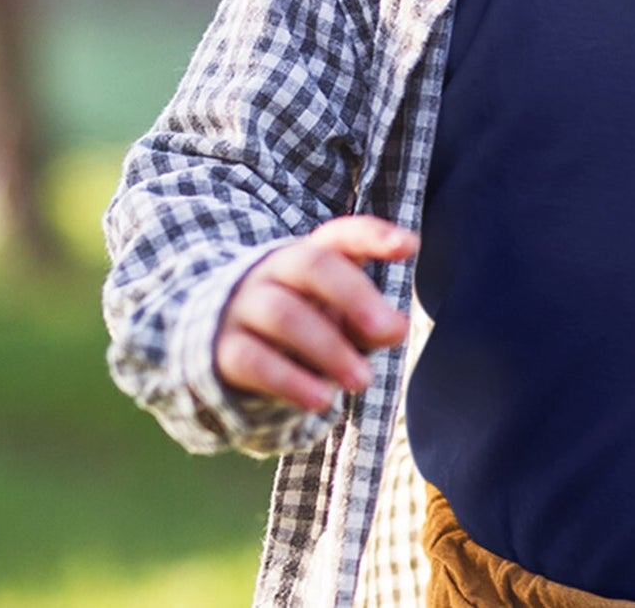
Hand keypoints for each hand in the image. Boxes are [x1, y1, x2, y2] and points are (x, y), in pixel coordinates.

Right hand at [214, 215, 417, 412]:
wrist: (227, 349)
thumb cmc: (303, 327)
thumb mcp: (341, 322)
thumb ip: (370, 323)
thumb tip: (396, 329)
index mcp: (309, 256)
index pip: (341, 235)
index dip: (373, 236)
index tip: (409, 246)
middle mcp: (273, 271)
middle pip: (313, 265)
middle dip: (354, 295)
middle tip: (390, 330)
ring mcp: (244, 307)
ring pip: (283, 314)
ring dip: (328, 348)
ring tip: (363, 380)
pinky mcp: (224, 349)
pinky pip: (254, 360)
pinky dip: (290, 381)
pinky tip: (322, 400)